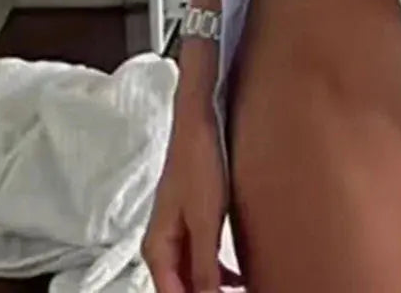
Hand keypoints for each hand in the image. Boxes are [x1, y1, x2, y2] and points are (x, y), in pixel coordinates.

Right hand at [142, 98, 242, 292]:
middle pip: (180, 289)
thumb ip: (205, 264)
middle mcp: (162, 246)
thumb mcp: (205, 219)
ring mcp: (177, 233)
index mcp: (157, 249)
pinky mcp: (193, 221)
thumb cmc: (199, 165)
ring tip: (242, 289)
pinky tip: (239, 276)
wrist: (200, 124)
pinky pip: (202, 258)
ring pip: (192, 276)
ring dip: (214, 287)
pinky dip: (219, 272)